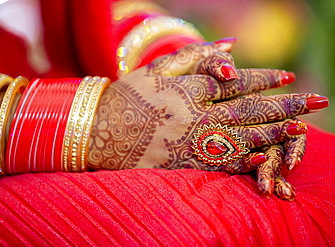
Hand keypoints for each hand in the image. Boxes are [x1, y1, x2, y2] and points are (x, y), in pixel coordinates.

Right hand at [87, 41, 327, 199]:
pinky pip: (217, 162)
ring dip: (272, 132)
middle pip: (246, 109)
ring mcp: (189, 141)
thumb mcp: (156, 69)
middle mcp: (193, 115)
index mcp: (188, 89)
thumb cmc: (126, 97)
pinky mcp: (181, 162)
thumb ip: (193, 57)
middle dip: (283, 105)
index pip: (234, 82)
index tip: (287, 76)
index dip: (262, 78)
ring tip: (300, 128)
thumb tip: (230, 48)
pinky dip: (242, 160)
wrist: (97, 132)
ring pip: (239, 136)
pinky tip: (265, 156)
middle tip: (315, 102)